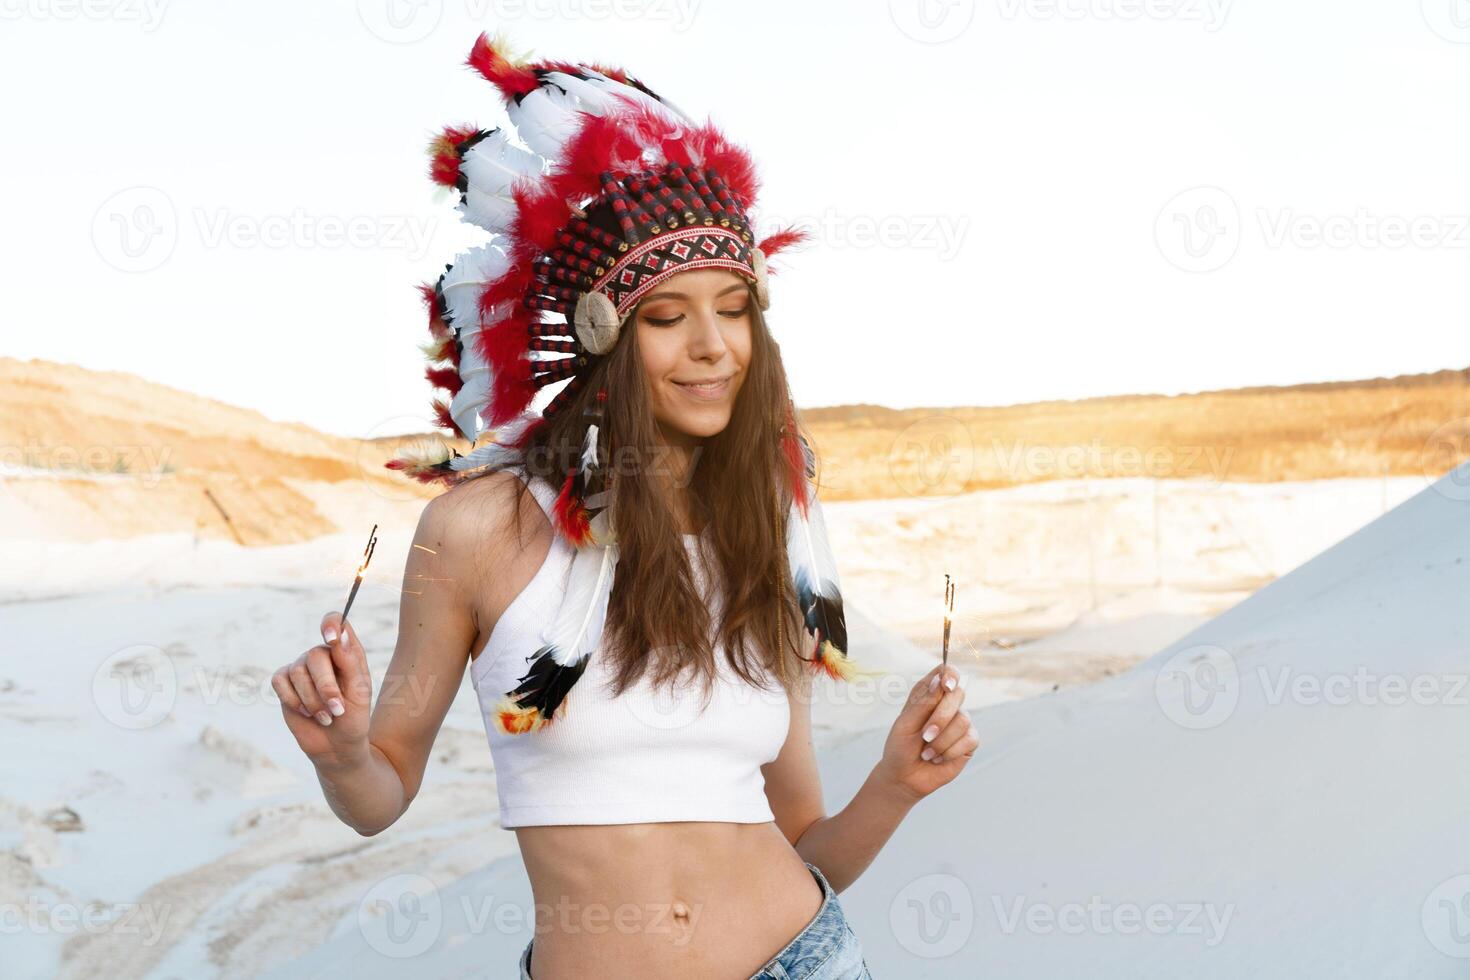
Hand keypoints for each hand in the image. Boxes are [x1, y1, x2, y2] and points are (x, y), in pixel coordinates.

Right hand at [271, 612, 373, 768]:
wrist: (338, 746)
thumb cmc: (354, 717)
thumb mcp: (359, 691)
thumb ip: (350, 661)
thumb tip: (339, 634)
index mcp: (345, 651)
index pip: (336, 622)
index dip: (331, 624)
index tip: (330, 638)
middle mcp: (322, 655)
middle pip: (314, 655)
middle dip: (326, 686)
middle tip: (338, 709)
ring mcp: (301, 668)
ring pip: (297, 672)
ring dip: (313, 700)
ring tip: (327, 716)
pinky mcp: (284, 683)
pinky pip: (280, 682)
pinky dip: (294, 700)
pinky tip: (307, 713)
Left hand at [874, 663, 977, 803]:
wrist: (904, 777)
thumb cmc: (900, 747)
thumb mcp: (905, 724)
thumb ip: (923, 703)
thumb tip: (939, 680)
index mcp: (928, 694)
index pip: (946, 672)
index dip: (950, 674)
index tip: (946, 685)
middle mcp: (946, 705)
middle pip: (958, 693)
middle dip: (941, 717)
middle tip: (924, 735)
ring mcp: (959, 722)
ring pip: (963, 720)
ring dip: (941, 740)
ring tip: (926, 752)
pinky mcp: (968, 741)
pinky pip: (969, 739)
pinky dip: (950, 751)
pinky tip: (937, 758)